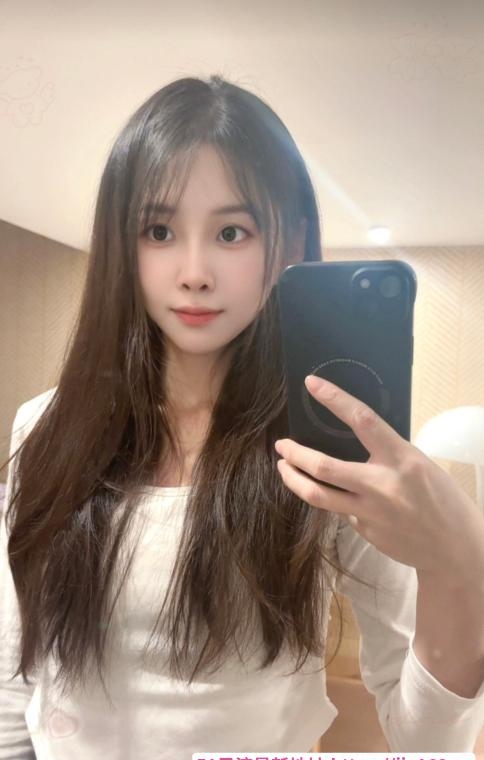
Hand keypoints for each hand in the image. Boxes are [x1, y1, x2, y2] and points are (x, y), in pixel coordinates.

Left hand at [275, 375, 483, 581]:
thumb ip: (387, 454)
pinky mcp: (365, 531)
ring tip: (283, 467)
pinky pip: (340, 511)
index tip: (312, 384)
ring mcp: (370, 512)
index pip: (362, 420)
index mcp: (402, 458)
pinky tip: (337, 497)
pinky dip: (333, 501)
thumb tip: (355, 441)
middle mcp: (382, 485)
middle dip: (295, 453)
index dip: (334, 399)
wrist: (455, 550)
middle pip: (324, 466)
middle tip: (282, 445)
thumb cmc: (442, 500)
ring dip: (293, 479)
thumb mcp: (420, 465)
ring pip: (317, 495)